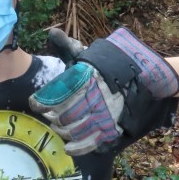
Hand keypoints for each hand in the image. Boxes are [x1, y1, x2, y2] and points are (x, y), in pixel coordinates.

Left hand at [30, 27, 178, 154]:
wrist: (142, 77)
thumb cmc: (107, 65)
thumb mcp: (87, 54)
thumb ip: (67, 46)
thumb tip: (52, 32)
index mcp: (87, 79)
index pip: (58, 95)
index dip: (43, 102)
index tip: (36, 104)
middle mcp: (95, 98)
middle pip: (64, 115)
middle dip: (53, 117)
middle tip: (49, 115)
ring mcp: (104, 115)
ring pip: (75, 130)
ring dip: (63, 131)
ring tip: (58, 126)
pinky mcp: (111, 127)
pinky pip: (92, 142)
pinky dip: (79, 147)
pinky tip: (69, 147)